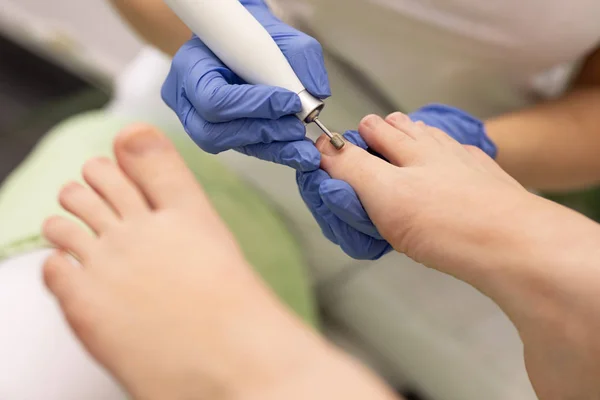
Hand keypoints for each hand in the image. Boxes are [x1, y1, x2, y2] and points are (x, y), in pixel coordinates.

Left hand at [42, 124, 402, 399]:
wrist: (231, 363)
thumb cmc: (235, 313)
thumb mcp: (219, 246)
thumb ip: (186, 205)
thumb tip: (166, 186)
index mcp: (184, 212)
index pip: (141, 158)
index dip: (124, 151)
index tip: (117, 153)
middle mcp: (142, 229)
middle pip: (97, 179)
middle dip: (91, 180)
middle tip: (91, 189)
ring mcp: (108, 262)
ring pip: (66, 215)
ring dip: (68, 215)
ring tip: (74, 222)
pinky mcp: (82, 300)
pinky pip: (52, 263)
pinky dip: (59, 262)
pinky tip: (74, 269)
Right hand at [162, 0, 329, 170]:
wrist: (244, 41)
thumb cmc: (255, 33)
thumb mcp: (280, 34)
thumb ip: (301, 58)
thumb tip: (318, 93)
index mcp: (191, 68)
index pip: (213, 99)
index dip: (252, 105)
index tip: (290, 101)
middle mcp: (188, 100)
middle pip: (215, 132)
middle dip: (262, 131)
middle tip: (297, 128)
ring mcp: (200, 122)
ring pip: (230, 145)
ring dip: (270, 146)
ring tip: (302, 144)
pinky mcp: (223, 135)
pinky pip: (245, 149)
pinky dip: (274, 151)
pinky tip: (299, 153)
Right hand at [317, 113, 599, 399]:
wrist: (513, 243)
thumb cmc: (445, 221)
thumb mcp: (383, 194)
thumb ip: (351, 168)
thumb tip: (322, 148)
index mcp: (407, 149)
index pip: (369, 134)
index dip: (348, 139)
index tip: (331, 145)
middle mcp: (436, 150)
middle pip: (401, 130)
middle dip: (381, 129)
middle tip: (369, 128)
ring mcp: (464, 163)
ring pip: (432, 139)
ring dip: (414, 134)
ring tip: (405, 133)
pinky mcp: (488, 181)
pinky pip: (462, 155)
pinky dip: (448, 151)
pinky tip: (451, 157)